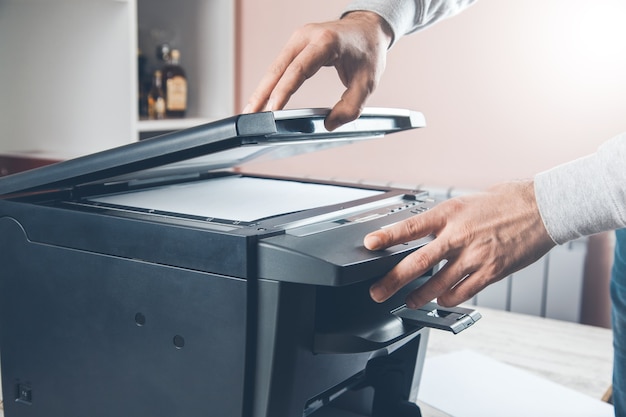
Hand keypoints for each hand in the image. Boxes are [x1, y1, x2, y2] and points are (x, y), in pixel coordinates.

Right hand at [243, 11, 392, 130]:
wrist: (367, 27)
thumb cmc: (368, 51)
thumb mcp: (368, 82)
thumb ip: (352, 107)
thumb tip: (329, 124)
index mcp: (326, 42)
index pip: (298, 70)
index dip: (283, 92)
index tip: (272, 110)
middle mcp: (307, 36)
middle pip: (278, 69)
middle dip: (262, 94)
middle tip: (250, 116)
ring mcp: (298, 39)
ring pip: (274, 68)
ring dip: (261, 90)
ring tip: (250, 112)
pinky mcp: (295, 45)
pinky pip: (278, 67)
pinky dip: (269, 84)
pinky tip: (261, 99)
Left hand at [364, 180, 555, 307]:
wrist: (541, 208)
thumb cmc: (503, 203)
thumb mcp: (464, 203)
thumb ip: (442, 221)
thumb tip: (417, 233)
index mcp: (449, 213)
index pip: (410, 226)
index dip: (387, 236)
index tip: (369, 245)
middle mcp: (458, 235)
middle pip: (418, 262)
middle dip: (393, 280)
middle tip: (377, 292)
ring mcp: (475, 255)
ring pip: (438, 283)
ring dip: (419, 296)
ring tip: (408, 301)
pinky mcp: (491, 271)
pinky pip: (463, 291)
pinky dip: (448, 298)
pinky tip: (441, 299)